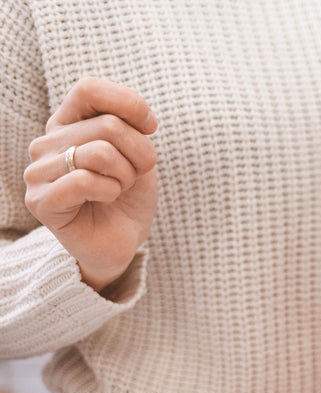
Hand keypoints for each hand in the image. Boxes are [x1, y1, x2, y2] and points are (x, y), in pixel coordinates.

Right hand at [24, 77, 157, 291]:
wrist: (120, 242)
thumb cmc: (127, 196)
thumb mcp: (137, 153)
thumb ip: (130, 126)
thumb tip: (141, 118)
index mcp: (67, 123)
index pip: (89, 89)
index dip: (129, 104)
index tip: (150, 128)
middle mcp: (47, 142)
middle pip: (108, 125)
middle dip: (138, 154)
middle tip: (130, 176)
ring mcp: (38, 171)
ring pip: (102, 153)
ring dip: (125, 176)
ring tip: (116, 190)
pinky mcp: (40, 201)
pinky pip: (85, 180)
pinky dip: (109, 191)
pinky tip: (105, 201)